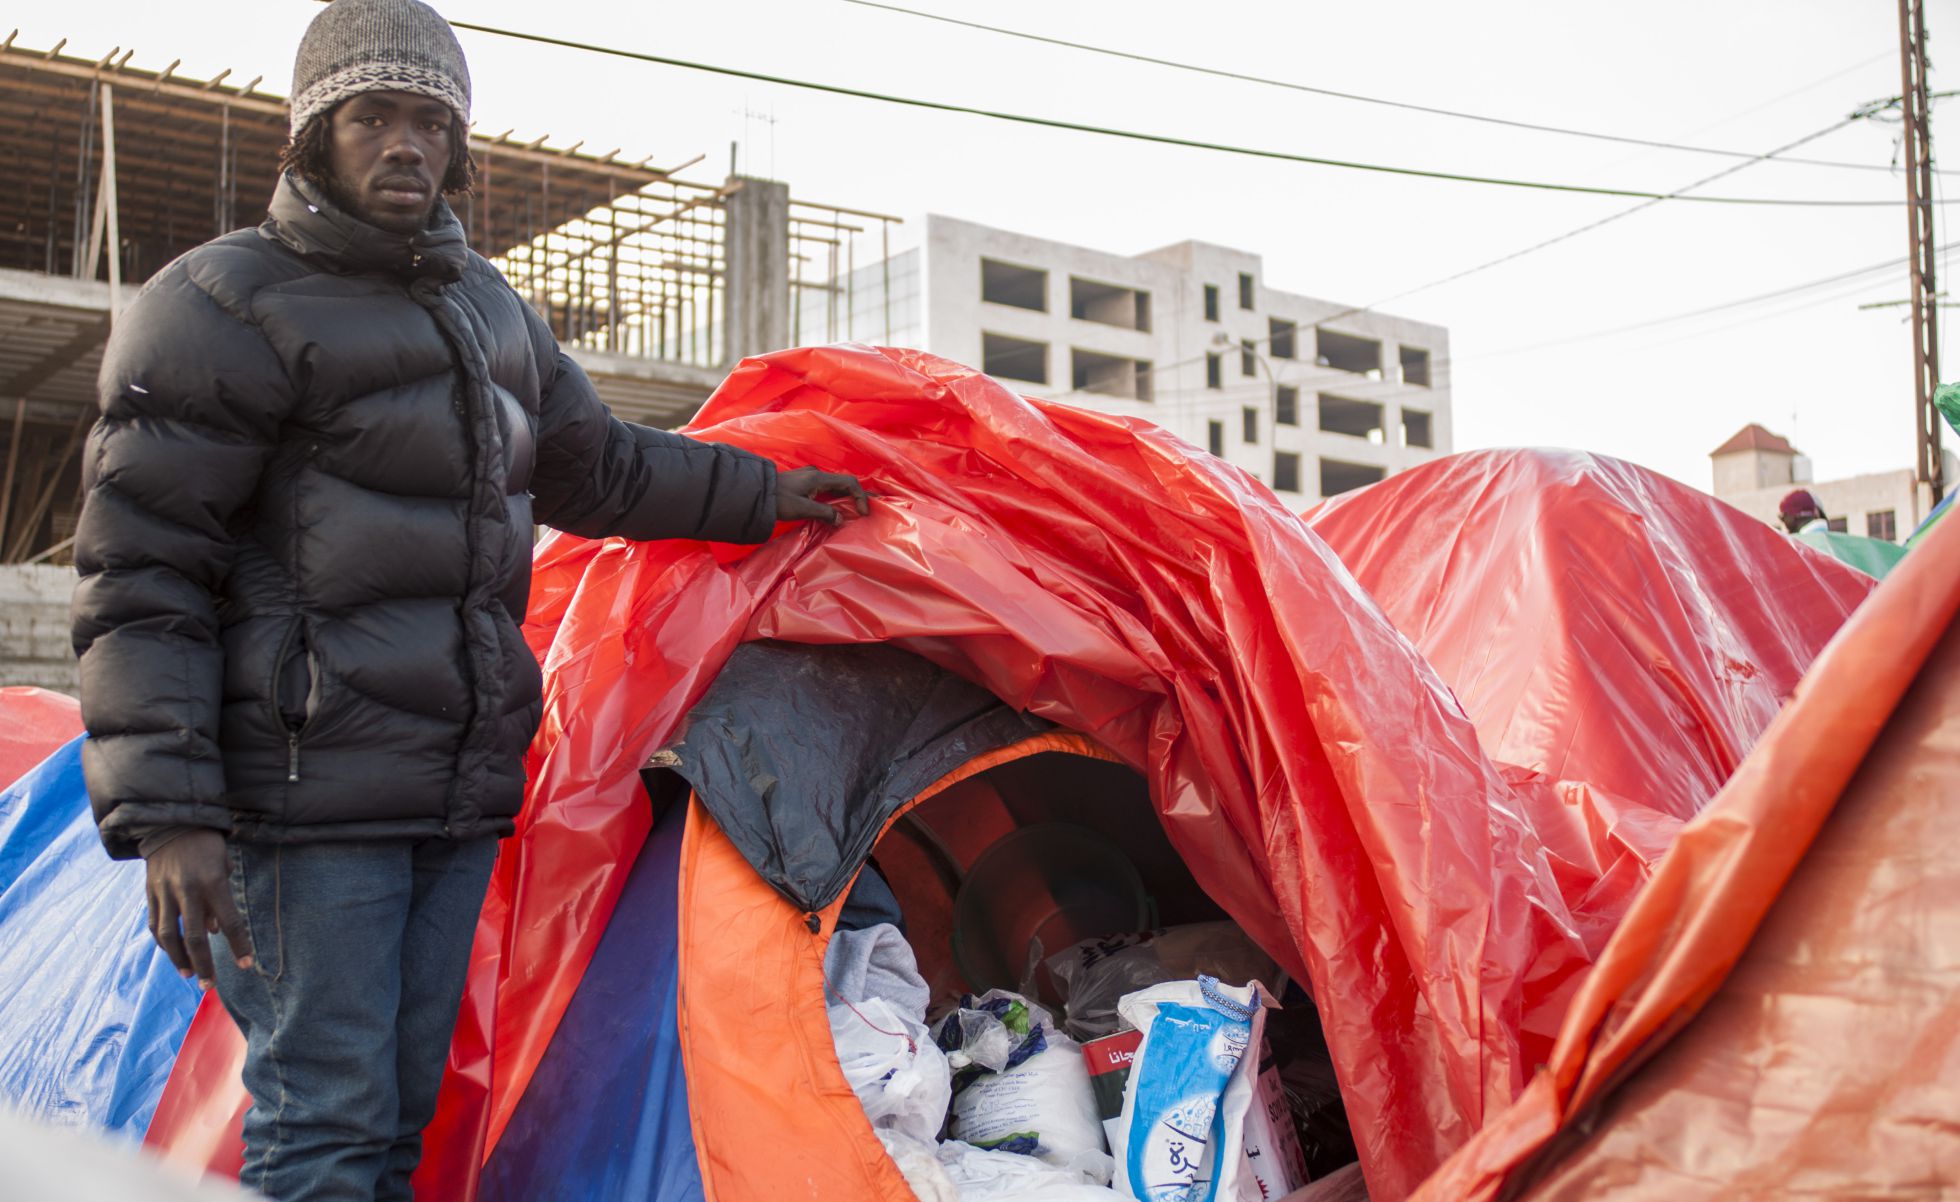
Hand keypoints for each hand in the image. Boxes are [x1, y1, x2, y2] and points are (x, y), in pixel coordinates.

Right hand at [145, 830, 252, 986]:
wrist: (172, 824)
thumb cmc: (207, 845)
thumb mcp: (223, 867)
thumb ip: (220, 901)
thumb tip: (213, 932)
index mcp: (213, 882)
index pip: (230, 922)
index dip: (239, 946)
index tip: (246, 965)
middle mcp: (187, 890)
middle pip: (194, 937)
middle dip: (204, 964)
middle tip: (211, 986)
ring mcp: (164, 893)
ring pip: (168, 936)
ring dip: (178, 960)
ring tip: (190, 975)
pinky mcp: (150, 893)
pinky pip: (154, 924)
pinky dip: (163, 942)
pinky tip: (173, 954)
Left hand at [776, 467, 870, 527]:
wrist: (756, 493)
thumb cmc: (778, 501)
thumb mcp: (802, 509)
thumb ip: (824, 513)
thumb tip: (840, 519)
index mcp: (819, 477)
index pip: (849, 482)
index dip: (860, 496)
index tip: (863, 512)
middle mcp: (816, 473)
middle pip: (843, 483)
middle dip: (857, 495)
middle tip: (868, 507)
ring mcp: (809, 476)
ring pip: (834, 486)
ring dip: (846, 497)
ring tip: (856, 508)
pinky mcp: (804, 482)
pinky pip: (825, 488)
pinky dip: (835, 497)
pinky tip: (837, 506)